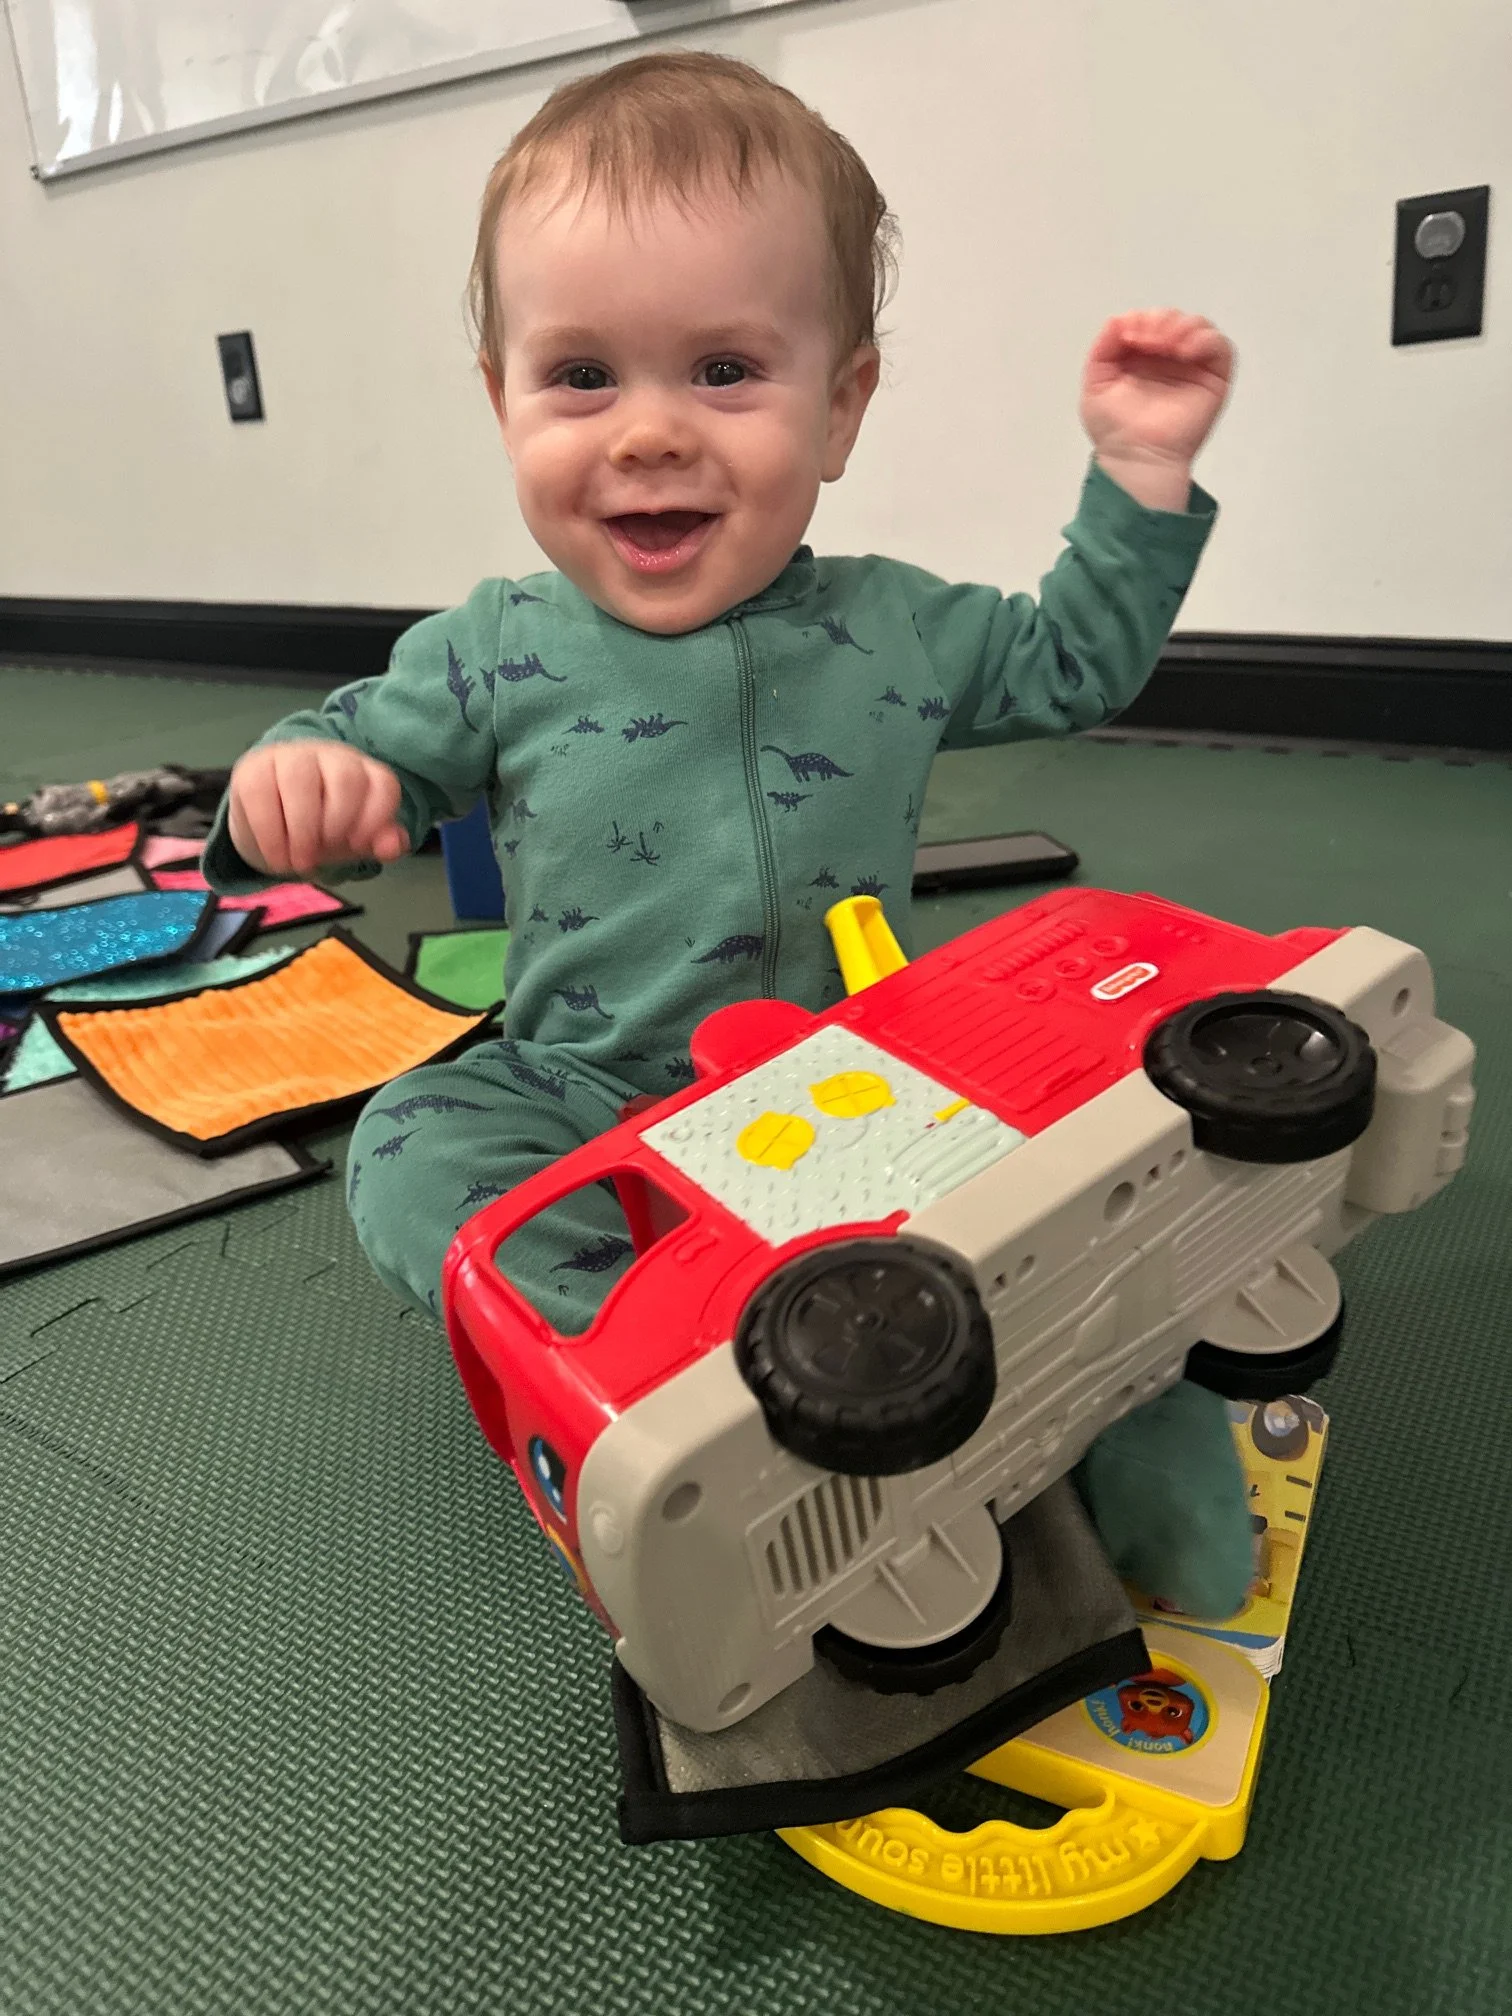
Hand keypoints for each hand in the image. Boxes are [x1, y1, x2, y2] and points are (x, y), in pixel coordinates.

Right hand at [228, 741, 407, 878]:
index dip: (376, 818)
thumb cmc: (323, 831)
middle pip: (345, 777)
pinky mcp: (253, 768)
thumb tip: (394, 846)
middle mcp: (330, 757)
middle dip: (338, 823)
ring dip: (302, 828)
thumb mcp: (355, 841)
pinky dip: (270, 833)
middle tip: (324, 854)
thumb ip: (380, 842)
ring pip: (300, 778)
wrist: (273, 829)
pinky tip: (278, 857)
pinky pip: (260, 792)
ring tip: (300, 862)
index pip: (383, 783)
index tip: (357, 845)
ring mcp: (290, 757)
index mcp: (363, 772)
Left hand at [1080, 310, 1234, 505]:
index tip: (1129, 336)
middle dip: (1160, 321)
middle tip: (1147, 340)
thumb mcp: (1096, 382)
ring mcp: (1193, 367)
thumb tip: (1119, 319)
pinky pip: (1220, 347)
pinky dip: (1205, 340)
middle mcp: (1169, 358)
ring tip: (1166, 345)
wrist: (1135, 455)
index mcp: (1142, 356)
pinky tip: (1185, 351)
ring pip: (1198, 326)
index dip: (1141, 319)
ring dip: (1182, 326)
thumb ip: (1103, 348)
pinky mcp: (1214, 378)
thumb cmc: (1114, 428)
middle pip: (1174, 319)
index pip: (1148, 320)